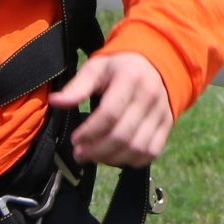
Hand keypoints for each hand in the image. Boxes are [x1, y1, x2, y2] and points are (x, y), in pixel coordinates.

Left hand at [48, 51, 173, 168]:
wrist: (155, 63)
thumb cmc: (119, 67)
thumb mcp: (96, 68)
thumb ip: (77, 87)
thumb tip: (55, 102)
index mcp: (131, 79)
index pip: (109, 114)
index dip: (89, 132)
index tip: (75, 139)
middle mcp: (150, 97)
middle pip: (122, 135)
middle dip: (97, 150)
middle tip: (80, 154)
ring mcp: (161, 113)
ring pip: (137, 148)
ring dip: (112, 159)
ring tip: (95, 157)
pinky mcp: (167, 126)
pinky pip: (151, 152)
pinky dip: (132, 160)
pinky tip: (115, 157)